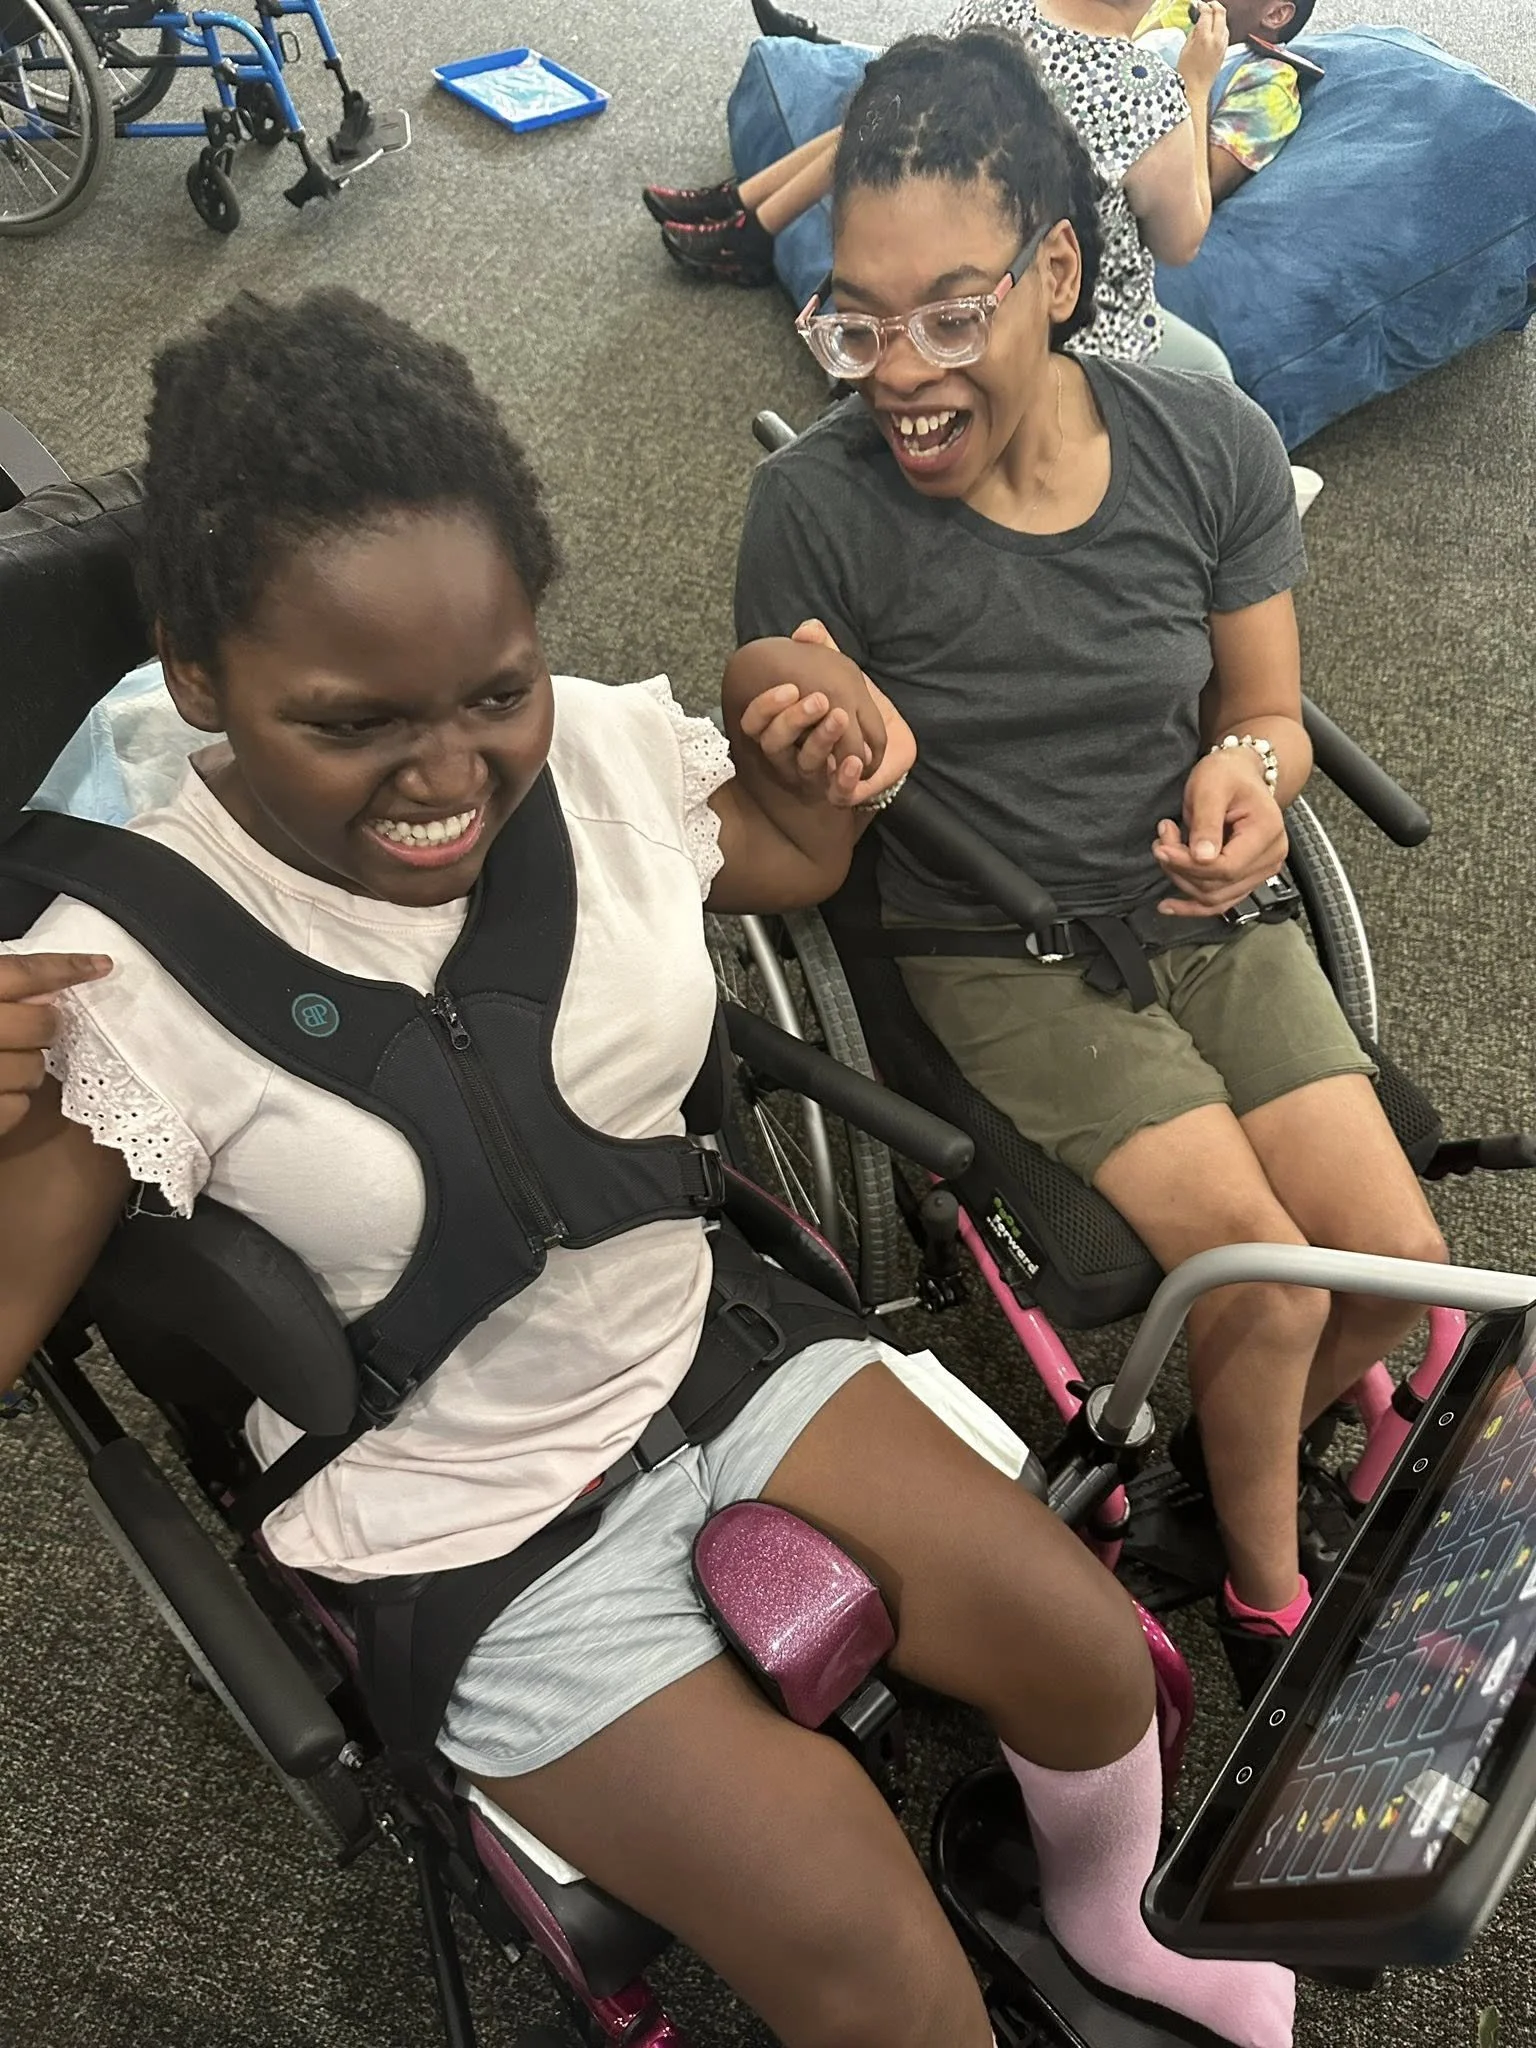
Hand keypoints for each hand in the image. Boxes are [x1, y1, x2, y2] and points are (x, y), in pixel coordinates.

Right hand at [0, 952, 110, 1137]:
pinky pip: (17, 1108)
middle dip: (45, 1025)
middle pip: (40, 1024)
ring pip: (34, 1069)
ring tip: (2, 1063)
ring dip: (28, 1067)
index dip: (66, 968)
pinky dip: (12, 1102)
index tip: (101, 966)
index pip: (21, 973)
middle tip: (33, 1025)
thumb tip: (41, 992)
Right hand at [729, 624, 915, 809]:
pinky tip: (856, 762)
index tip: (789, 687)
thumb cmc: (852, 706)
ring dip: (821, 741)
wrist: (892, 742)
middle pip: (774, 745)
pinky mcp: (842, 792)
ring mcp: (815, 777)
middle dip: (793, 720)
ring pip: (805, 765)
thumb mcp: (837, 675)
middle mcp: (791, 755)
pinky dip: (844, 781)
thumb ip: (821, 653)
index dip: (765, 707)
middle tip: (820, 699)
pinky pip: (836, 795)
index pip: (755, 723)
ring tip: (841, 717)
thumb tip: (807, 630)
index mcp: (782, 728)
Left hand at [1153, 748, 1286, 916]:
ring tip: (1166, 850)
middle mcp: (1271, 857)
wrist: (1239, 774)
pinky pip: (1219, 902)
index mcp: (1267, 832)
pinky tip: (1169, 905)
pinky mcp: (1246, 879)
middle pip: (1218, 885)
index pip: (1226, 867)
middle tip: (1162, 841)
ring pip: (1214, 897)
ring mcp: (1261, 871)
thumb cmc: (1226, 775)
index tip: (1163, 849)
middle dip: (1181, 868)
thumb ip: (1207, 822)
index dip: (1189, 865)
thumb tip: (1202, 858)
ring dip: (1182, 880)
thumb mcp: (1211, 788)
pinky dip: (1192, 906)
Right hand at [1178, 0, 1228, 91]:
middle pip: (1221, 13)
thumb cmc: (1186, 71)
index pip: (1206, 13)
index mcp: (1204, 37)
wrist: (1196, 88)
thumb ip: (1194, 32)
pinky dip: (1221, 27)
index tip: (1198, 5)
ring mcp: (1222, 45)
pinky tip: (1215, 29)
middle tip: (1208, 5)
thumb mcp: (1185, 48)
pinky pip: (1225, 33)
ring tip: (1211, 17)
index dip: (1202, 6)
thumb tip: (1199, 22)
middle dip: (1215, 5)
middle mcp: (1216, 39)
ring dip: (1219, 16)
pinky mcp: (1225, 51)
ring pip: (1225, 23)